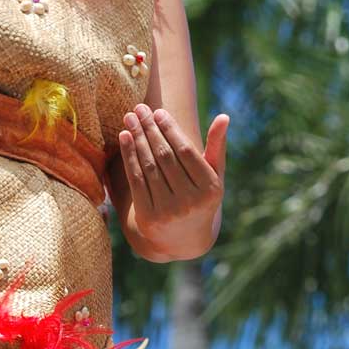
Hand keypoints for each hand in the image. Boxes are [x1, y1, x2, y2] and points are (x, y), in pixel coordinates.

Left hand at [118, 104, 228, 258]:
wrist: (183, 240)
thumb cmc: (201, 199)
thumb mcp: (214, 177)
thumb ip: (217, 148)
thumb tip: (223, 117)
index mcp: (210, 189)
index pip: (185, 152)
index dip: (170, 130)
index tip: (158, 112)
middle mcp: (190, 201)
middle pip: (164, 157)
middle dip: (150, 130)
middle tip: (139, 109)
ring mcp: (168, 211)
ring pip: (148, 167)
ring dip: (137, 139)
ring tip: (129, 118)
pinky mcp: (148, 217)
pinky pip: (136, 180)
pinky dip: (129, 157)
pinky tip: (124, 138)